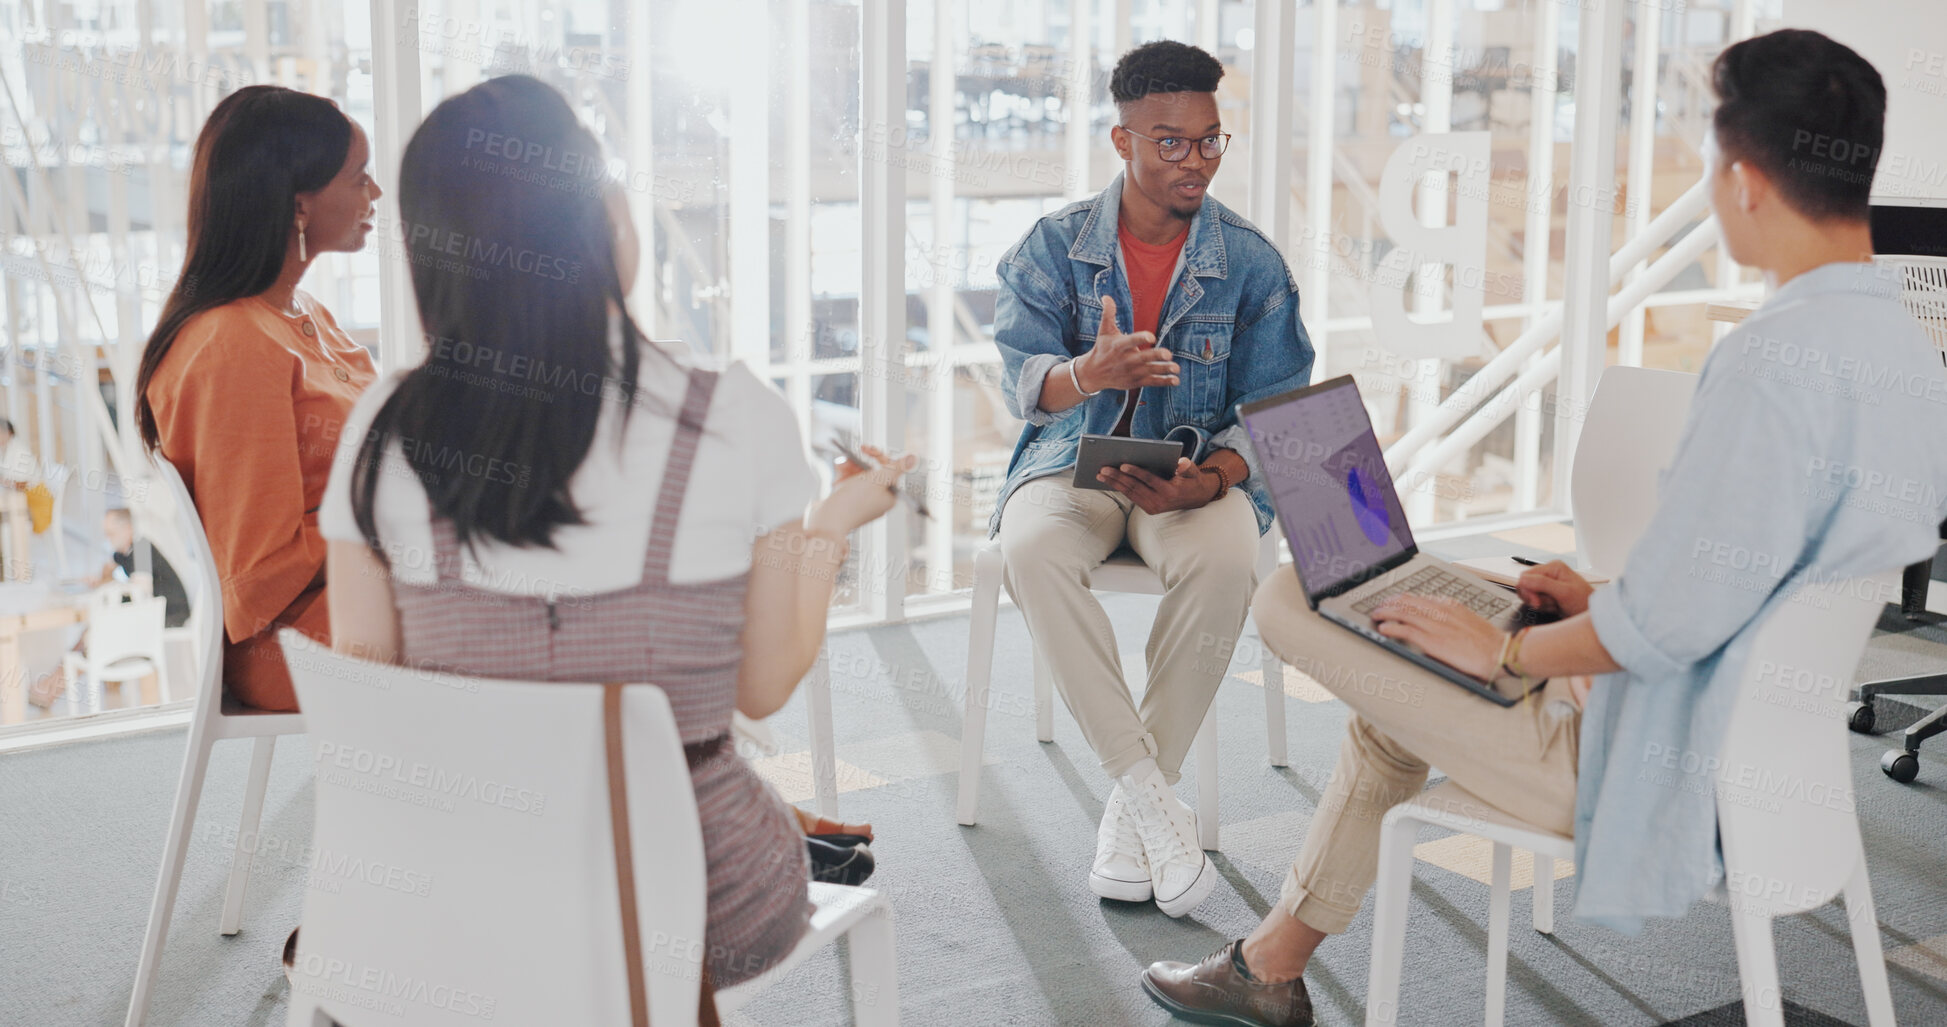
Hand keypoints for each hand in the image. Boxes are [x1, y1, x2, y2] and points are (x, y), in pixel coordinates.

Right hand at [805, 446, 916, 538]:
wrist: (828, 521)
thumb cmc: (855, 501)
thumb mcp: (878, 479)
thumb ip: (896, 467)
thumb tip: (914, 458)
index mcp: (889, 496)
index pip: (889, 470)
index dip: (877, 456)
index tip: (865, 448)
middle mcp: (876, 499)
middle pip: (872, 471)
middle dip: (859, 462)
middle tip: (849, 458)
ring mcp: (860, 500)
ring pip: (858, 474)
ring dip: (849, 467)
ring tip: (840, 467)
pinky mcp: (845, 500)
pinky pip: (847, 481)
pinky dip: (842, 475)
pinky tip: (837, 473)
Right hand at [1076, 296, 1177, 393]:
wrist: (1093, 374)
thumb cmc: (1102, 348)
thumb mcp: (1104, 331)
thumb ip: (1108, 313)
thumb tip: (1107, 296)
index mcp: (1119, 346)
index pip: (1130, 341)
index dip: (1141, 339)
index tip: (1152, 336)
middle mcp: (1126, 360)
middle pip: (1143, 358)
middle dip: (1155, 356)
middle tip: (1168, 354)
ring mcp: (1131, 372)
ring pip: (1149, 371)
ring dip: (1163, 370)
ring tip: (1175, 367)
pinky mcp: (1136, 381)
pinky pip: (1151, 382)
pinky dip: (1163, 381)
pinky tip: (1175, 380)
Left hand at [1096, 457, 1216, 513]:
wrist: (1197, 498)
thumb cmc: (1192, 479)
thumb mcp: (1194, 471)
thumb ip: (1188, 466)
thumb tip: (1180, 463)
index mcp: (1170, 491)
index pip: (1149, 480)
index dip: (1136, 472)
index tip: (1123, 465)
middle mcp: (1160, 502)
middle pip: (1135, 487)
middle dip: (1117, 478)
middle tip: (1103, 469)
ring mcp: (1153, 508)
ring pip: (1130, 494)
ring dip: (1114, 484)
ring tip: (1100, 475)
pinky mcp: (1149, 509)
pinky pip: (1132, 497)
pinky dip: (1120, 489)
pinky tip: (1109, 481)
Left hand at [1369, 595, 1505, 680]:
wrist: (1500, 652)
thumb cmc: (1488, 642)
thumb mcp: (1468, 620)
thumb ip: (1450, 616)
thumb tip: (1435, 618)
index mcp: (1449, 605)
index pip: (1418, 597)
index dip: (1401, 599)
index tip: (1392, 601)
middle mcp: (1441, 611)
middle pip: (1407, 602)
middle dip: (1389, 604)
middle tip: (1379, 607)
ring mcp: (1436, 625)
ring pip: (1403, 613)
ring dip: (1386, 613)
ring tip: (1376, 615)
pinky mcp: (1433, 640)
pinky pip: (1406, 630)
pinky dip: (1392, 628)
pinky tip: (1384, 629)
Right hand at [1515, 560, 1593, 617]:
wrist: (1591, 614)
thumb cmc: (1584, 602)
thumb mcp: (1564, 592)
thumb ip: (1542, 584)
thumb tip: (1523, 579)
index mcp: (1553, 567)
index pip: (1526, 576)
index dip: (1528, 590)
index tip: (1537, 601)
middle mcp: (1549, 574)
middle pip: (1526, 586)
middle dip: (1535, 598)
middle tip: (1549, 603)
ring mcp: (1547, 585)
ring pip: (1530, 595)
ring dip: (1541, 604)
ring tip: (1555, 605)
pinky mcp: (1547, 595)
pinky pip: (1535, 601)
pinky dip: (1543, 607)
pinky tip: (1555, 607)